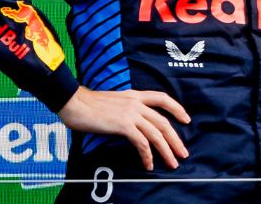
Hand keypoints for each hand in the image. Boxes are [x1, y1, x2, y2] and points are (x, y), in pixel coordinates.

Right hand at [58, 87, 189, 171]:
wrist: (74, 102)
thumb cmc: (89, 104)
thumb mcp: (114, 102)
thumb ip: (127, 108)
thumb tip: (135, 123)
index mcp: (135, 95)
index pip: (163, 98)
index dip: (177, 108)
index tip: (186, 119)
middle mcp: (136, 103)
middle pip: (163, 122)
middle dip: (175, 139)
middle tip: (183, 153)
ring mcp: (131, 113)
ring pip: (156, 134)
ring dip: (166, 150)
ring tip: (171, 162)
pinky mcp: (123, 125)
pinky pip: (141, 142)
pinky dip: (147, 155)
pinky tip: (148, 164)